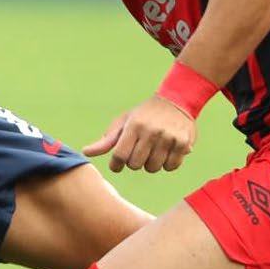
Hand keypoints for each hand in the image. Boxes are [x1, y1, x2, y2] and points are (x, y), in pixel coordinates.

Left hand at [83, 96, 197, 173]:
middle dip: (134, 163)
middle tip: (138, 153)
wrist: (176, 100)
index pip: (120, 156)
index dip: (116, 164)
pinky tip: (165, 153)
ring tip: (152, 151)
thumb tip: (85, 152)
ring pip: (153, 168)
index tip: (118, 164)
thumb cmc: (144, 114)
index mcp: (134, 125)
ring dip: (150, 164)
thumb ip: (106, 140)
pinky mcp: (183, 143)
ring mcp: (169, 137)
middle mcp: (151, 131)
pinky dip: (167, 164)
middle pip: (136, 165)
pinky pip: (171, 167)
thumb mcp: (124, 122)